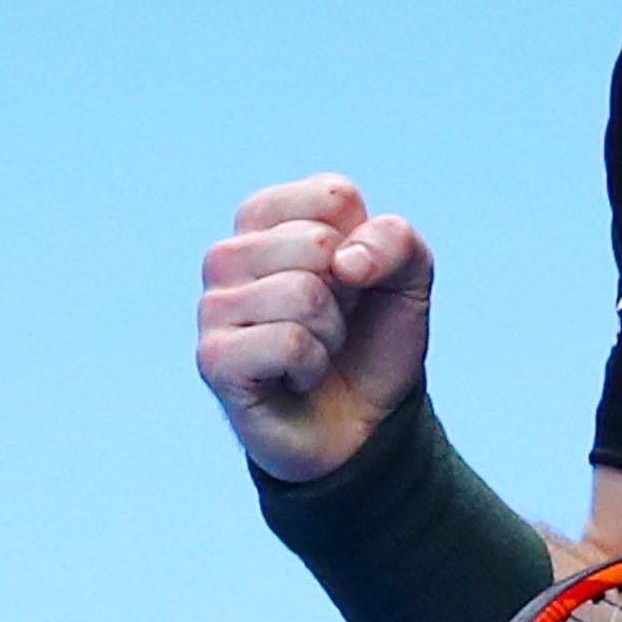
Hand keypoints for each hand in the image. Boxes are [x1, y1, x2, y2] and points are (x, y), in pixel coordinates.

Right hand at [195, 173, 432, 481]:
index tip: (354, 281)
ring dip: (331, 333)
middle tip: (333, 323)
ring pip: (302, 292)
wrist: (361, 425)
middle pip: (318, 243)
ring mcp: (213, 306)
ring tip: (315, 352)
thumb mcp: (408, 280)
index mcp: (268, 219)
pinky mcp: (213, 357)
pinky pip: (288, 341)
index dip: (365, 245)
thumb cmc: (372, 342)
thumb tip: (345, 260)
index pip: (332, 196)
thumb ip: (396, 241)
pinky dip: (312, 365)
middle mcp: (229, 255)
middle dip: (349, 293)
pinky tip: (296, 379)